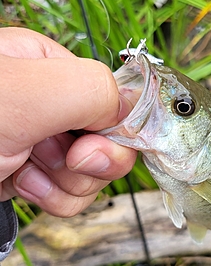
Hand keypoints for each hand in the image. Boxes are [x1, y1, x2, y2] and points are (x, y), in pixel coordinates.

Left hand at [0, 27, 136, 216]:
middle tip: (57, 160)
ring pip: (91, 171)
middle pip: (107, 137)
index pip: (113, 96)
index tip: (86, 146)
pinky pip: (69, 193)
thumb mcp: (23, 93)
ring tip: (27, 175)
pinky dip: (53, 198)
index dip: (114, 128)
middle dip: (89, 161)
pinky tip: (22, 187)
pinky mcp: (30, 176)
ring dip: (68, 184)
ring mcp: (39, 142)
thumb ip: (93, 90)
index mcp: (47, 67)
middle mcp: (47, 104)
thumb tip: (133, 111)